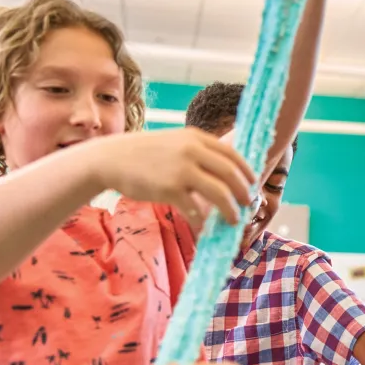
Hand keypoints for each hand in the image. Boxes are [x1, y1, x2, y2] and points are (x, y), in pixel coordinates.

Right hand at [86, 128, 254, 226]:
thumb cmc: (143, 153)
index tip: (253, 183)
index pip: (232, 154)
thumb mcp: (174, 142)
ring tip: (233, 219)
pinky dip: (203, 221)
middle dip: (244, 192)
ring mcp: (182, 170)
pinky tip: (204, 227)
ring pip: (220, 193)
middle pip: (231, 174)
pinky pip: (195, 209)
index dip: (246, 171)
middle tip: (247, 204)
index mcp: (195, 138)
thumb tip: (221, 171)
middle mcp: (192, 151)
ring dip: (230, 209)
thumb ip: (197, 152)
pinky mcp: (170, 189)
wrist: (111, 159)